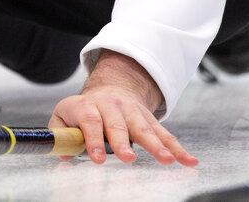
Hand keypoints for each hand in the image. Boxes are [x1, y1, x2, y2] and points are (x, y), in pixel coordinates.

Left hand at [48, 50, 197, 165]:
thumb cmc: (84, 109)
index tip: (97, 158)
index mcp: (88, 105)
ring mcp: (133, 111)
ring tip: (166, 159)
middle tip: (128, 158)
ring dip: (156, 144)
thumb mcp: (64, 115)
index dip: (93, 139)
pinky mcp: (149, 119)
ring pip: (145, 128)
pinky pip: (165, 134)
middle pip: (118, 124)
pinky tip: (189, 161)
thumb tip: (63, 152)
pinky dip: (178, 148)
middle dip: (123, 142)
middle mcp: (112, 106)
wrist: (110, 88)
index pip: (90, 121)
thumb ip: (59, 133)